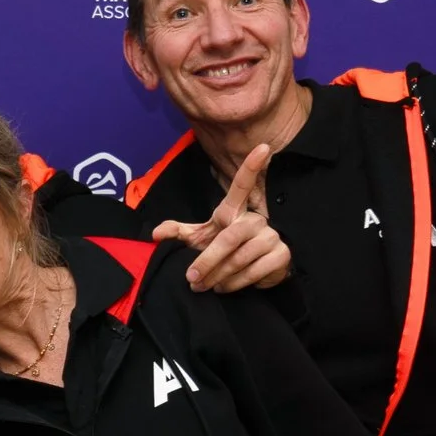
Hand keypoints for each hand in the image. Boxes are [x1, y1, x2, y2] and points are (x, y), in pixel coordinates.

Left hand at [150, 142, 289, 290]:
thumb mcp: (202, 239)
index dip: (251, 167)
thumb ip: (180, 233)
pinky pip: (253, 273)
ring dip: (217, 277)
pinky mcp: (281, 256)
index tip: (263, 148)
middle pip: (229, 238)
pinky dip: (234, 284)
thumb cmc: (225, 249)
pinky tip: (224, 287)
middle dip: (207, 261)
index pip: (242, 185)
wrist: (256, 271)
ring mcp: (271, 237)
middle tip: (191, 278)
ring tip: (204, 286)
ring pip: (239, 259)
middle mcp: (256, 220)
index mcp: (235, 211)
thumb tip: (155, 234)